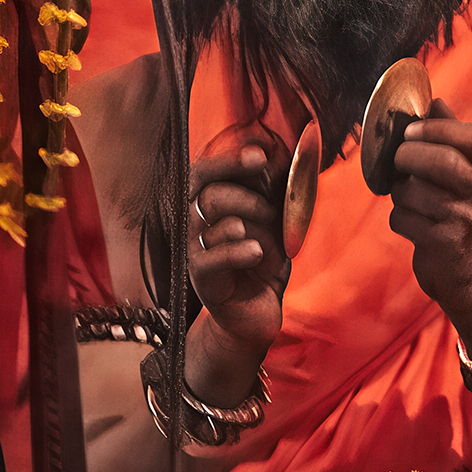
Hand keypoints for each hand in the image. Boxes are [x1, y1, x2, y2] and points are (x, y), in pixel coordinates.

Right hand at [188, 137, 289, 355]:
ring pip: (210, 217)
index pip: (205, 172)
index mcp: (209, 208)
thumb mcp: (273, 227)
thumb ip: (272, 196)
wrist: (257, 314)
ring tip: (267, 241)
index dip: (230, 160)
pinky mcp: (200, 277)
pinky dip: (239, 250)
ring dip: (249, 221)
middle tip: (271, 211)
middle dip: (246, 194)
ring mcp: (194, 250)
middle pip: (206, 190)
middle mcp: (194, 225)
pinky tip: (257, 253)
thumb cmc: (263, 266)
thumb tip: (277, 160)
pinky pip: (211, 255)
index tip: (260, 157)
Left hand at [388, 101, 471, 326]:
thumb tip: (435, 100)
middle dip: (409, 156)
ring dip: (400, 194)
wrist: (468, 273)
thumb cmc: (459, 214)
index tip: (410, 131)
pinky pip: (404, 219)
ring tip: (407, 199)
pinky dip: (399, 219)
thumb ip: (450, 137)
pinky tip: (411, 224)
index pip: (471, 135)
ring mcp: (467, 219)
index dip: (436, 128)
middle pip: (443, 162)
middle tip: (399, 160)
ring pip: (415, 192)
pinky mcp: (446, 244)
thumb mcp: (465, 175)